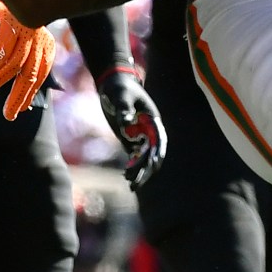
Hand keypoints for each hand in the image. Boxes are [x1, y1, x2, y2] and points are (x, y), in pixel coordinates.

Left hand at [0, 0, 58, 120]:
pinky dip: (32, 92)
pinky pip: (41, 76)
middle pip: (18, 64)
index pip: (3, 49)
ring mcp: (44, 45)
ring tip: (9, 115)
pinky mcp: (49, 52)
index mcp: (16, 24)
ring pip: (33, 74)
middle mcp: (32, 36)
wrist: (29, 2)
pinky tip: (22, 106)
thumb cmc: (2, 9)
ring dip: (20, 96)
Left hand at [97, 68, 167, 186]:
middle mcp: (148, 131)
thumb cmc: (120, 88)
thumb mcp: (121, 96)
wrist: (113, 85)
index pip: (158, 140)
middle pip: (150, 153)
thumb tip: (125, 123)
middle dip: (146, 169)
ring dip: (139, 171)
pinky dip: (131, 167)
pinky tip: (126, 176)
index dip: (157, 153)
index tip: (153, 164)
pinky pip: (133, 156)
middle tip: (138, 183)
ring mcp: (139, 136)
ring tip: (132, 186)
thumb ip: (124, 109)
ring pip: (142, 158)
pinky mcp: (129, 138)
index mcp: (152, 120)